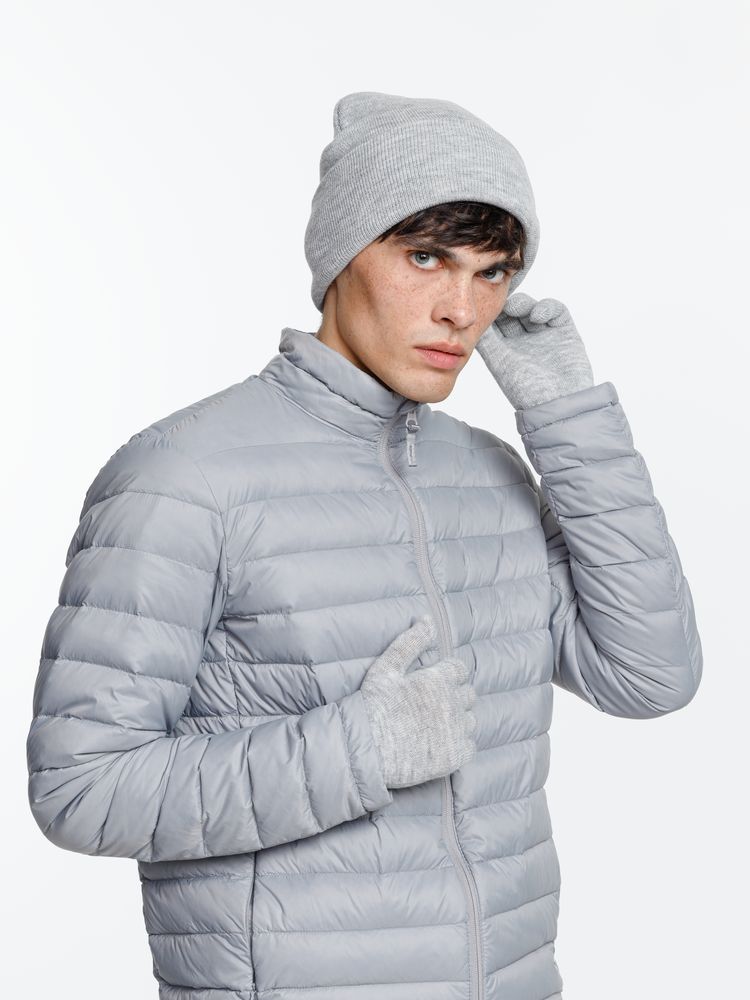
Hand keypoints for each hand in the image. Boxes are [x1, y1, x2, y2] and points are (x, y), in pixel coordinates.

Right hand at [360, 616, 477, 788]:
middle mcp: (452, 703)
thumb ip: (410, 642)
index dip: (447, 675)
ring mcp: (456, 731)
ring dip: (457, 720)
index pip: (459, 670)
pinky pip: (469, 746)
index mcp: (438, 680)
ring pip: (470, 720)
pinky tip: (438, 745)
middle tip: (431, 707)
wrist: (366, 752)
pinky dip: (458, 745)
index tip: (433, 684)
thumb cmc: (372, 707)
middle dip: (454, 696)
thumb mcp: (386, 668)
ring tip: (432, 727)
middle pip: (468, 694)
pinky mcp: (455, 756)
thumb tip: (427, 619)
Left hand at [475, 293, 594, 409]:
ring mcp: (543, 333)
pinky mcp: (564, 330)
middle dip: (505, 303)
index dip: (489, 309)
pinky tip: (537, 316)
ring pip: (530, 307)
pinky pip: (555, 310)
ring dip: (521, 303)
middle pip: (511, 310)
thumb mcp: (499, 364)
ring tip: (514, 307)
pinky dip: (546, 308)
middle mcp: (523, 338)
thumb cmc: (525, 391)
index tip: (481, 298)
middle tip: (498, 298)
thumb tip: (470, 319)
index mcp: (504, 347)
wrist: (558, 403)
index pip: (495, 321)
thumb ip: (487, 341)